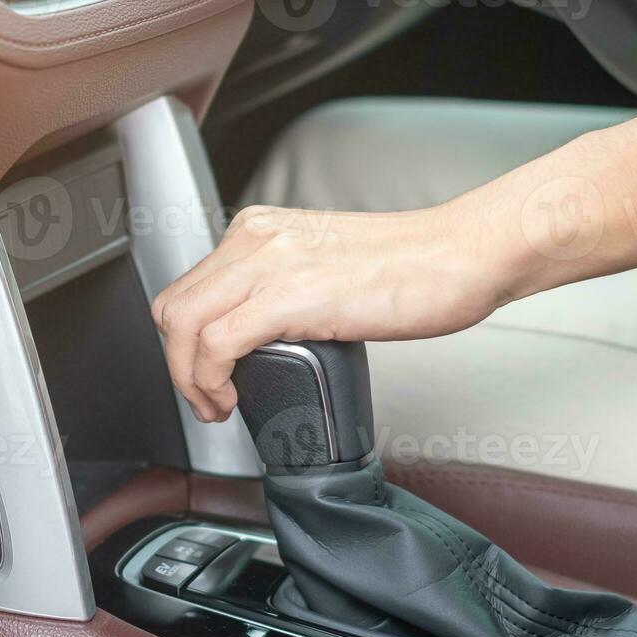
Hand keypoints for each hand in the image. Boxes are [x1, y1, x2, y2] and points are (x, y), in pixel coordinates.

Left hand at [151, 202, 508, 421]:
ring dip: (187, 379)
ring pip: (182, 326)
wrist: (462, 255)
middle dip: (178, 363)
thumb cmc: (417, 268)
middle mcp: (256, 239)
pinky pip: (215, 345)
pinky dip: (209, 382)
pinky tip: (231, 400)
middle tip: (207, 397)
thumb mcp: (328, 269)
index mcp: (262, 230)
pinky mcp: (288, 296)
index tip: (207, 375)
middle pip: (173, 306)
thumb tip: (269, 334)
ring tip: (216, 406)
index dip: (186, 342)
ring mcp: (269, 264)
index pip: (190, 287)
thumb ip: (289, 289)